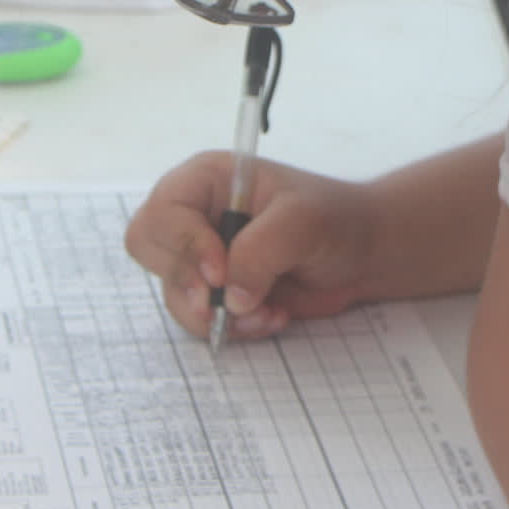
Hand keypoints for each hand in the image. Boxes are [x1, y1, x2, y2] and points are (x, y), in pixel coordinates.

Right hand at [125, 154, 392, 344]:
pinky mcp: (217, 292)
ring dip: (216, 314)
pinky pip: (200, 318)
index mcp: (206, 180)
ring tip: (267, 312)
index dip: (185, 245)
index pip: (164, 211)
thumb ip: (260, 252)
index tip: (221, 272)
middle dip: (185, 283)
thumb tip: (230, 298)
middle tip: (221, 303)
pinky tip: (272, 316)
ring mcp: (202, 256)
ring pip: (173, 292)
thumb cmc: (334, 220)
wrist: (360, 255)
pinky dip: (233, 328)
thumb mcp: (302, 223)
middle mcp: (195, 215)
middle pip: (147, 248)